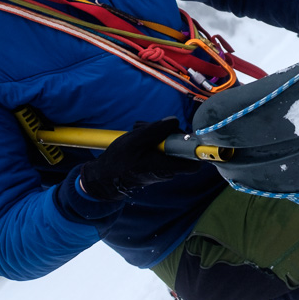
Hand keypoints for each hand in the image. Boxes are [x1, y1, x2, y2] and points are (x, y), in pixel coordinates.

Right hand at [78, 118, 200, 200]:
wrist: (103, 178)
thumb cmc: (118, 160)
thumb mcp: (135, 140)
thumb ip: (156, 130)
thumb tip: (174, 121)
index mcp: (164, 166)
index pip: (193, 163)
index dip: (195, 148)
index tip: (189, 135)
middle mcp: (166, 170)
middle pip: (181, 148)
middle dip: (169, 133)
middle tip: (152, 127)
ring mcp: (161, 168)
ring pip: (169, 147)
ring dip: (157, 135)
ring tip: (139, 130)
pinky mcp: (155, 165)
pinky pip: (160, 150)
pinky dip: (152, 141)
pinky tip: (138, 136)